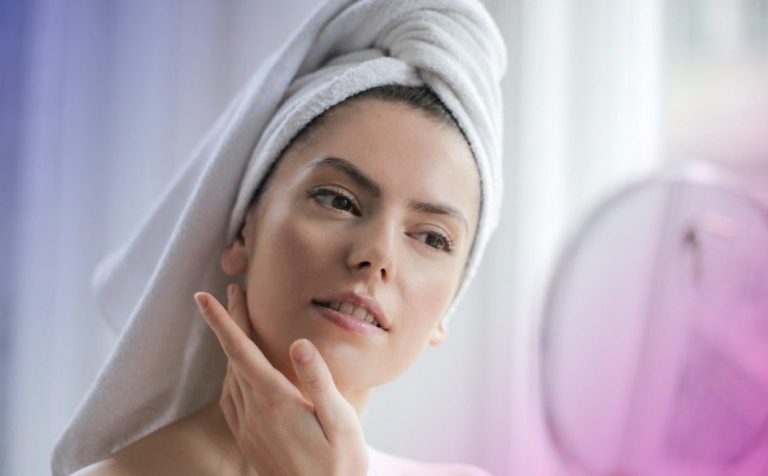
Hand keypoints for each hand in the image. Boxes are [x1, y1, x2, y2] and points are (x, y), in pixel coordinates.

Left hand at [194, 285, 368, 475]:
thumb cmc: (339, 466)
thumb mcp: (341, 422)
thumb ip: (320, 381)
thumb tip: (299, 342)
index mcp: (275, 401)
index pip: (241, 351)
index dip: (222, 321)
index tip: (203, 296)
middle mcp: (254, 411)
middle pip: (233, 357)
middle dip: (229, 322)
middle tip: (230, 292)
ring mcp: (247, 427)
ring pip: (229, 376)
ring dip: (230, 346)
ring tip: (237, 323)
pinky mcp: (248, 439)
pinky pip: (231, 398)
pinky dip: (231, 373)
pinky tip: (239, 371)